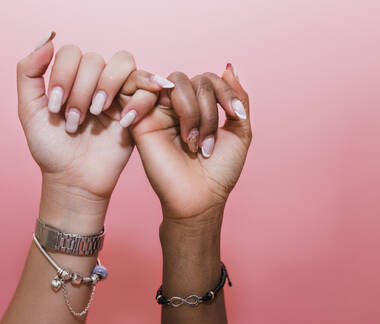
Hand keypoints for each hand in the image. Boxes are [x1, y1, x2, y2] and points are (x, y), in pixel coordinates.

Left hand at [16, 33, 168, 229]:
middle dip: (80, 91)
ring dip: (106, 87)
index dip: (63, 75)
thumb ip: (28, 72)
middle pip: (95, 59)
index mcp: (71, 78)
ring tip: (97, 114)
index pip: (72, 52)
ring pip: (123, 63)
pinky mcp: (138, 110)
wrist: (73, 180)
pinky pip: (147, 89)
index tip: (56, 108)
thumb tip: (48, 39)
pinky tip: (123, 121)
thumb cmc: (51, 149)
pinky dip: (138, 100)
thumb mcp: (30, 110)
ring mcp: (118, 94)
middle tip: (74, 121)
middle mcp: (95, 82)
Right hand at [130, 65, 251, 220]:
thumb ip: (237, 98)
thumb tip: (229, 66)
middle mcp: (178, 107)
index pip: (210, 79)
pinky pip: (145, 93)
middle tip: (207, 143)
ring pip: (175, 83)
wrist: (199, 199)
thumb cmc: (219, 172)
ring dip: (192, 110)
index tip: (237, 116)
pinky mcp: (141, 121)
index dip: (226, 92)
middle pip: (195, 80)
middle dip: (209, 109)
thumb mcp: (239, 132)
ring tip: (191, 141)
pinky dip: (155, 96)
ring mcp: (160, 112)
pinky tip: (174, 122)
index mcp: (199, 107)